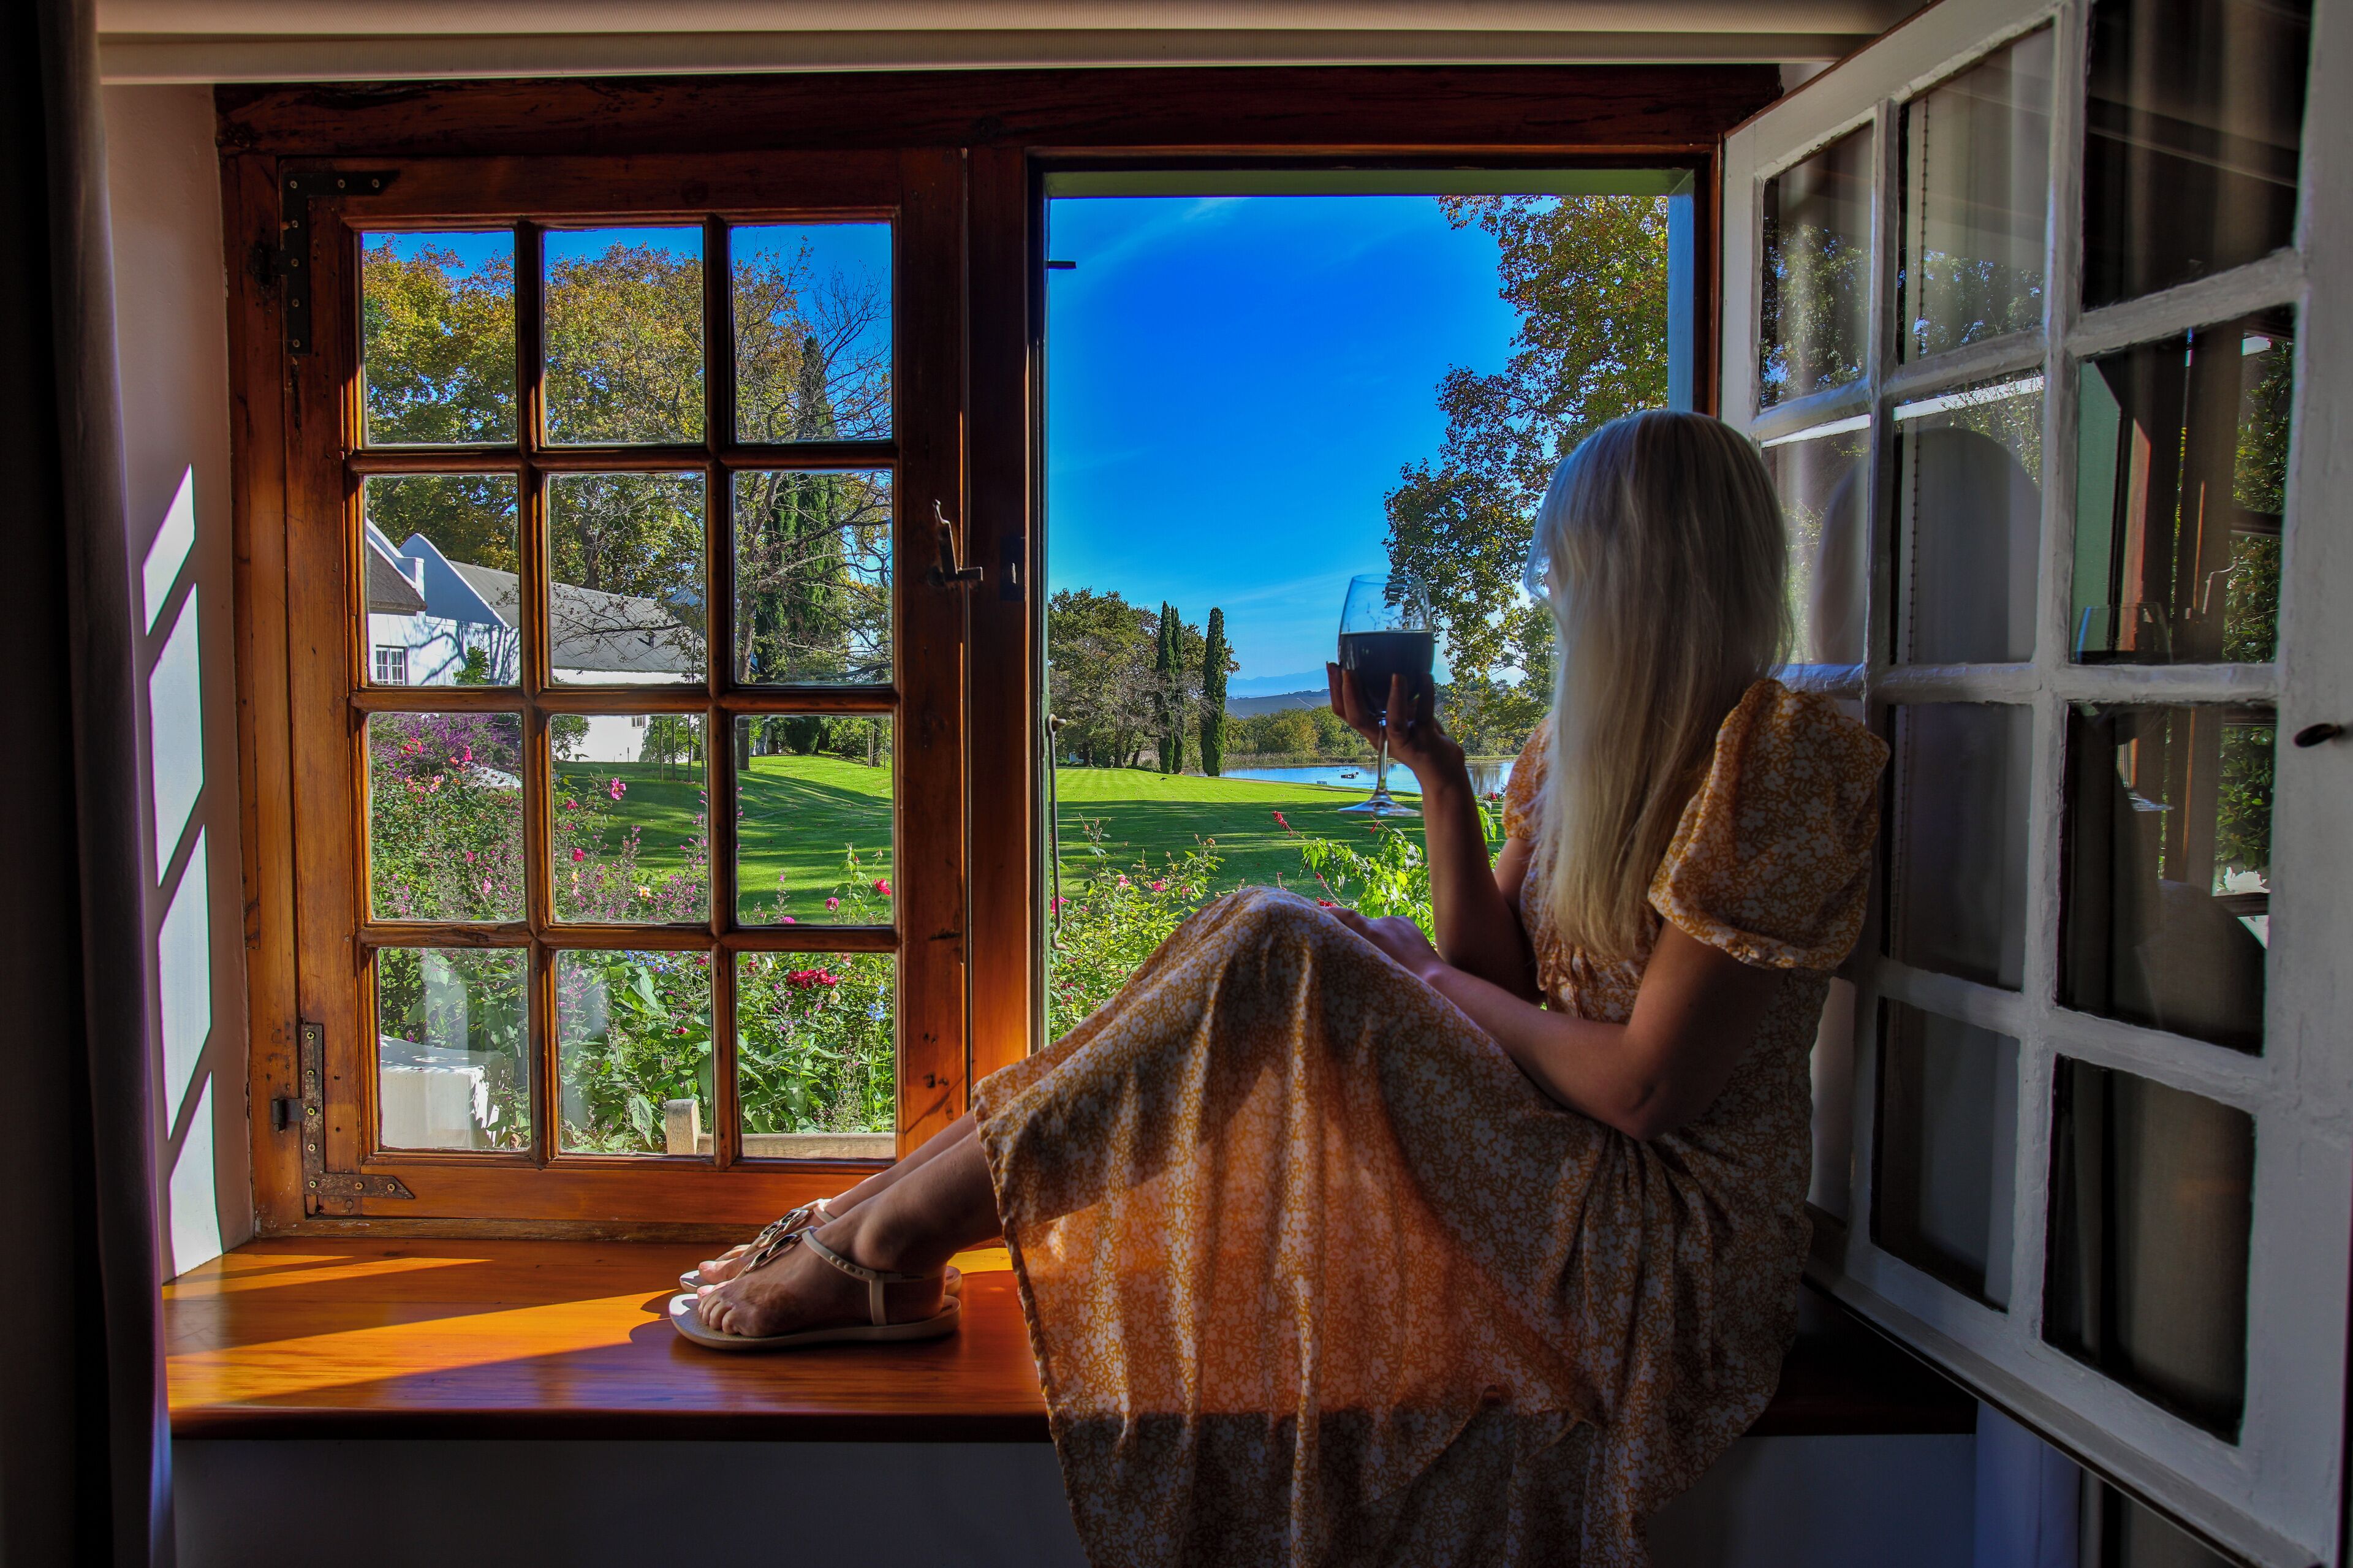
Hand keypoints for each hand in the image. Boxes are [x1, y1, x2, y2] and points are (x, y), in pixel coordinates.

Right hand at [1327, 663, 1465, 790]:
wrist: (1441, 772)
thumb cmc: (1418, 739)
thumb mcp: (1399, 721)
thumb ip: (1391, 703)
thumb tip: (1385, 667)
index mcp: (1373, 731)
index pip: (1345, 714)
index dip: (1335, 692)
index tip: (1333, 667)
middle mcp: (1384, 738)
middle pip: (1359, 720)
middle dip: (1349, 694)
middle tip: (1347, 669)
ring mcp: (1406, 742)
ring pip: (1395, 722)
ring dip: (1395, 697)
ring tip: (1396, 674)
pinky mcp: (1427, 741)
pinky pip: (1425, 715)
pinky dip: (1426, 693)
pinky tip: (1425, 675)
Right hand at [1328, 906, 1447, 983]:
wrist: (1431, 976)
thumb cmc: (1399, 979)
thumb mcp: (1372, 968)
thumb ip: (1358, 954)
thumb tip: (1350, 949)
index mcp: (1371, 932)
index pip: (1346, 916)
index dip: (1332, 912)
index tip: (1320, 911)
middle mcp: (1381, 922)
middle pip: (1362, 925)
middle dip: (1359, 935)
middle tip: (1361, 949)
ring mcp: (1396, 920)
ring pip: (1378, 927)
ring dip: (1378, 938)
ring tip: (1388, 956)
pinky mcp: (1407, 921)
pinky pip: (1393, 926)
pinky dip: (1391, 935)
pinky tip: (1399, 950)